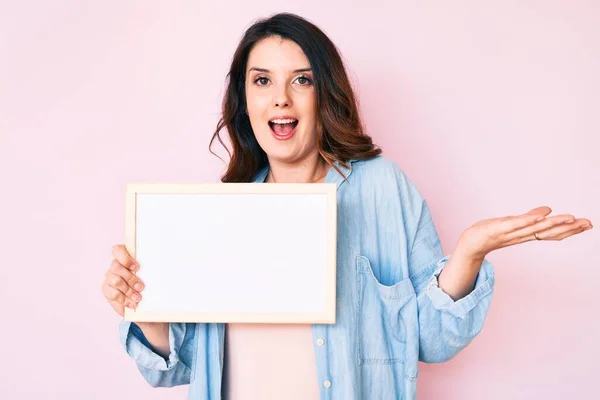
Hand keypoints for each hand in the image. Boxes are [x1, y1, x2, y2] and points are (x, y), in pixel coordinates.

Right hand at [101, 244, 144, 316]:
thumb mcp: (148, 274)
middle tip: (141, 287)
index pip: (117, 250)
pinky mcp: (106, 289)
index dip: (125, 258)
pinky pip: (113, 294)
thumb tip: (160, 266)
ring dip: (128, 291)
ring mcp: (109, 277)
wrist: (140, 300)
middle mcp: (114, 266)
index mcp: (124, 257)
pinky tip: (132, 304)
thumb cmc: (146, 282)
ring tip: (138, 298)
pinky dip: (124, 300)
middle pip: (116, 267)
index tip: (136, 267)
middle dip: (130, 278)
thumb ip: (147, 269)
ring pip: (115, 281)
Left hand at [457, 206, 592, 259]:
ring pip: (535, 229)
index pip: (551, 233)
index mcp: (526, 235)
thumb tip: (548, 210)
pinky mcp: (499, 228)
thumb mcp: (512, 223)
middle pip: (548, 232)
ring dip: (553, 223)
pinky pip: (516, 224)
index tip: (587, 225)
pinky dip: (528, 220)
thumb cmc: (491, 233)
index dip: (569, 229)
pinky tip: (541, 215)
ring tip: (569, 218)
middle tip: (587, 223)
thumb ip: (530, 218)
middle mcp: (521, 236)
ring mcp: (510, 233)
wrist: (470, 244)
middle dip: (569, 228)